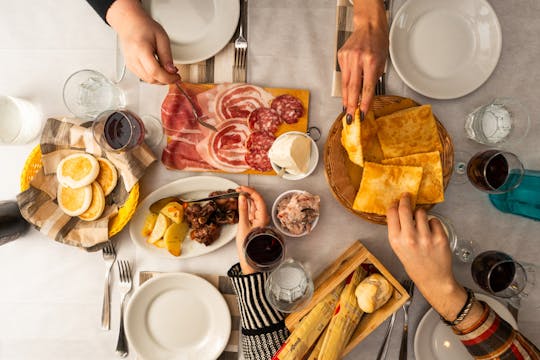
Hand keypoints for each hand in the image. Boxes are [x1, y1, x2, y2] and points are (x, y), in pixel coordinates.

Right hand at [106, 0, 180, 83]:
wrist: (130, 24)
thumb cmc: (144, 27)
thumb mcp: (162, 38)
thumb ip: (167, 56)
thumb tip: (172, 71)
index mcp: (141, 50)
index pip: (155, 72)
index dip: (168, 78)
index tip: (176, 77)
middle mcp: (133, 59)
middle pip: (151, 78)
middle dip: (165, 80)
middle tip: (175, 75)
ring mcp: (130, 64)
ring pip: (148, 80)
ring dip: (160, 80)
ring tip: (167, 71)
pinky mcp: (131, 67)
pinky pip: (144, 77)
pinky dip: (153, 77)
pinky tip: (159, 70)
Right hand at [235, 186, 269, 273]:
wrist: (250, 257)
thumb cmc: (248, 245)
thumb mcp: (243, 225)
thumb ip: (243, 210)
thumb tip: (242, 197)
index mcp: (263, 217)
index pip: (258, 198)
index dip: (250, 191)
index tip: (241, 188)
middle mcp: (263, 217)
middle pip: (257, 200)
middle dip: (248, 193)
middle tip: (238, 189)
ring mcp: (259, 219)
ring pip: (254, 205)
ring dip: (247, 198)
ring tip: (238, 193)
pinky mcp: (255, 222)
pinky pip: (252, 210)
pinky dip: (246, 205)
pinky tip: (241, 202)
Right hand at [338, 0, 387, 117]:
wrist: (369, 26)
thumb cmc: (378, 42)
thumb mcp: (382, 60)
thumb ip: (374, 78)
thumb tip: (366, 96)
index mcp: (371, 61)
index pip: (367, 87)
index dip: (364, 102)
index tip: (362, 113)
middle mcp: (358, 59)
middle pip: (353, 87)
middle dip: (351, 104)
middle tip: (350, 116)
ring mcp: (348, 57)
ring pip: (345, 83)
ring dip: (346, 97)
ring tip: (346, 108)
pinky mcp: (341, 56)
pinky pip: (343, 74)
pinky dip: (345, 84)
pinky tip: (347, 91)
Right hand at [386, 193, 467, 320]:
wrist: (433, 279)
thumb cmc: (415, 265)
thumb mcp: (399, 250)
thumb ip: (398, 232)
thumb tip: (399, 212)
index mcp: (396, 241)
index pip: (392, 214)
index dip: (394, 205)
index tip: (396, 201)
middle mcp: (409, 238)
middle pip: (405, 209)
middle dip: (406, 199)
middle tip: (407, 196)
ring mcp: (426, 237)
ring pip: (421, 212)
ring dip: (421, 214)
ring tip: (421, 223)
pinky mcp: (440, 238)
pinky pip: (435, 220)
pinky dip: (433, 223)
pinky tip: (431, 232)